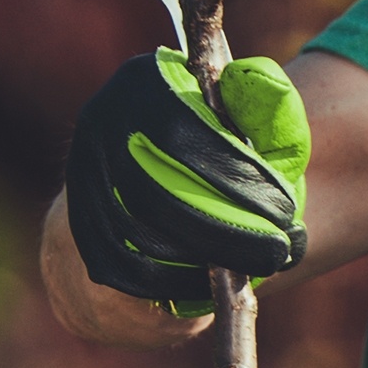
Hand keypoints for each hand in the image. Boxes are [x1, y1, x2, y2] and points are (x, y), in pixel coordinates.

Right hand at [66, 53, 308, 312]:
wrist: (167, 193)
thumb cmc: (230, 159)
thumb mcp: (256, 129)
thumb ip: (268, 113)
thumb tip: (261, 81)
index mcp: (147, 83)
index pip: (187, 137)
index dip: (244, 184)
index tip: (287, 215)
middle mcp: (103, 122)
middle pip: (162, 195)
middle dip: (234, 234)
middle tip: (278, 252)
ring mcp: (83, 174)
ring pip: (143, 237)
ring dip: (207, 264)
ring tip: (251, 265)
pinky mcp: (79, 224)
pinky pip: (126, 269)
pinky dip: (175, 286)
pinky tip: (212, 283)